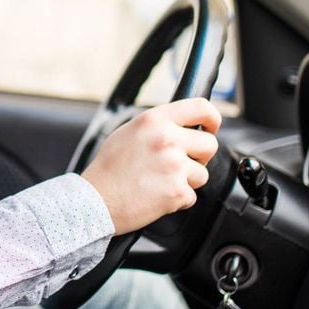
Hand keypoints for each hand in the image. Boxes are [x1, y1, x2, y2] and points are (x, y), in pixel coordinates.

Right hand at [81, 98, 221, 235]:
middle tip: (179, 163)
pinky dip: (177, 199)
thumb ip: (157, 126)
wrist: (96, 200)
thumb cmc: (108, 168)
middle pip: (209, 144)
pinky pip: (191, 195)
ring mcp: (174, 166)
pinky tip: (157, 195)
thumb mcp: (129, 131)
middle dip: (199, 156)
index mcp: (154, 120)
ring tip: (160, 181)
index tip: (211, 127)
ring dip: (186, 180)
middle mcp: (167, 139)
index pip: (201, 108)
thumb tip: (182, 126)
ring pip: (202, 173)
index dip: (212, 118)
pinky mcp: (177, 191)